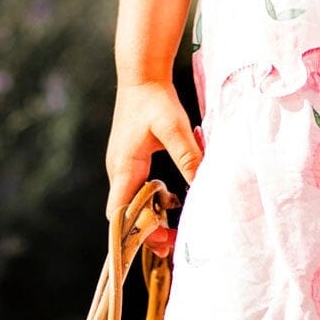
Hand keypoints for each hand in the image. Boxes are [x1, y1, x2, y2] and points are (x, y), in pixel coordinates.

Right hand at [105, 80, 202, 253]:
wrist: (141, 75)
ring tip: (174, 230)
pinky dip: (153, 200)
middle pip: (126, 213)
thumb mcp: (175, 128)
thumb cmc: (155, 99)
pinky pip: (138, 189)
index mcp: (123, 167)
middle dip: (147, 231)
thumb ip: (188, 155)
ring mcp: (122, 166)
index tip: (161, 242)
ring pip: (132, 202)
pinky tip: (172, 200)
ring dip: (151, 216)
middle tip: (173, 244)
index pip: (120, 213)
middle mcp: (117, 170)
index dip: (136, 232)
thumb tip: (202, 184)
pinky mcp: (130, 160)